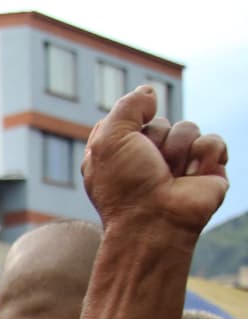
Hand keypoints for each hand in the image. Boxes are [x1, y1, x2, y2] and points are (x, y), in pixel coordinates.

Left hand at [84, 86, 227, 235]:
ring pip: (188, 128)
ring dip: (178, 150)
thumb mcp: (110, 138)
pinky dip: (204, 156)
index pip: (130, 118)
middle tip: (150, 167)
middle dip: (156, 139)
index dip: (129, 129)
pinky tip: (193, 178)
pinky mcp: (207, 171)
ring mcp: (180, 164)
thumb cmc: (125, 185)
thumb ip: (127, 105)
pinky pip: (213, 141)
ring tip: (170, 176)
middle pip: (161, 121)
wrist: (155, 222)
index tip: (124, 150)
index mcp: (120, 152)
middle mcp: (149, 158)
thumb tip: (150, 92)